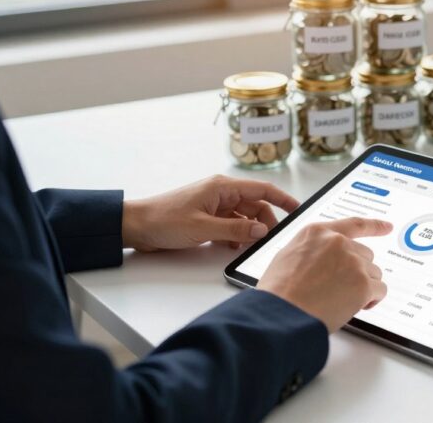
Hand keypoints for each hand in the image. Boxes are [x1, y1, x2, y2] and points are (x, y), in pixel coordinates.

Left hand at [121, 175, 299, 251]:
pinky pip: (230, 224)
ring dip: (248, 230)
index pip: (262, 189)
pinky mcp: (206, 217)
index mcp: (222, 187)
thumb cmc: (164, 220)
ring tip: (248, 245)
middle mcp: (220, 193)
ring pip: (243, 216)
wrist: (136, 226)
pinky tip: (233, 246)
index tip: (297, 209)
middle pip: (255, 205)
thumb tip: (261, 229)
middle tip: (269, 240)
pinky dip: (235, 234)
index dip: (282, 199)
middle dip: (264, 222)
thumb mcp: (203, 228)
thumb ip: (235, 228)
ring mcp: (213, 205)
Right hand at [258, 217, 392, 332]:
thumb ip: (312, 251)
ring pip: (373, 274)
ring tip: (340, 302)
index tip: (387, 226)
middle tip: (340, 291)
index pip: (353, 224)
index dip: (374, 226)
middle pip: (365, 255)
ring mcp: (352, 261)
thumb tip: (323, 261)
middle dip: (358, 273)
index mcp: (317, 232)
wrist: (280, 316)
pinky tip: (353, 308)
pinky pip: (379, 291)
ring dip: (363, 288)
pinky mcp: (363, 283)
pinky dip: (371, 301)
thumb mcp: (287, 257)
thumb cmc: (278, 293)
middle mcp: (338, 242)